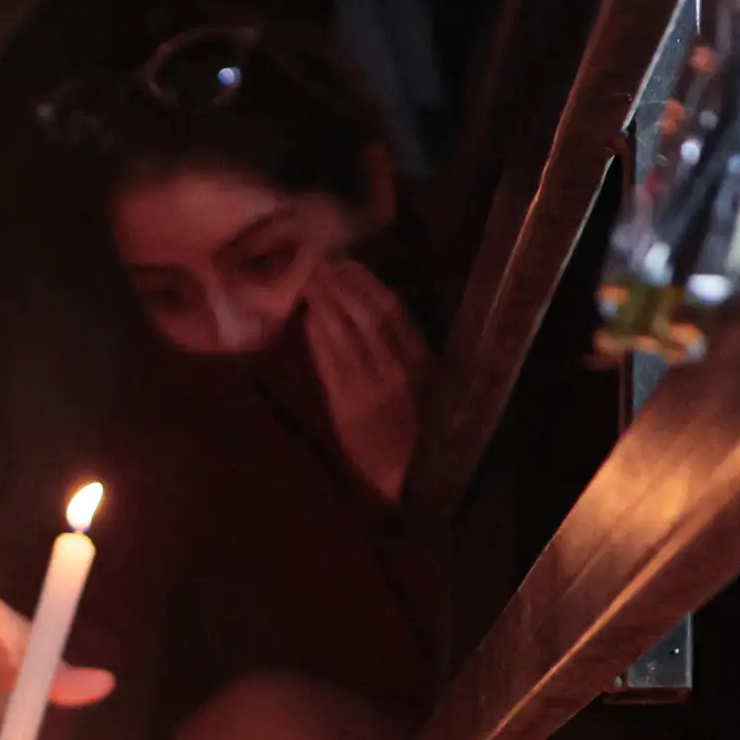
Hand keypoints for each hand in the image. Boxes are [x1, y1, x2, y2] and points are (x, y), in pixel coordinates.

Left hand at [302, 254, 424, 504]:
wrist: (412, 477)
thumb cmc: (425, 430)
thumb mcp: (432, 385)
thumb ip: (409, 351)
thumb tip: (381, 310)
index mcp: (423, 362)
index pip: (395, 313)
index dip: (369, 285)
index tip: (350, 263)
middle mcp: (396, 369)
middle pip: (365, 317)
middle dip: (341, 287)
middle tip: (320, 262)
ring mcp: (369, 387)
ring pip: (344, 335)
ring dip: (325, 304)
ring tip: (310, 281)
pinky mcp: (346, 406)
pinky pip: (328, 364)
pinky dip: (317, 338)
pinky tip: (308, 319)